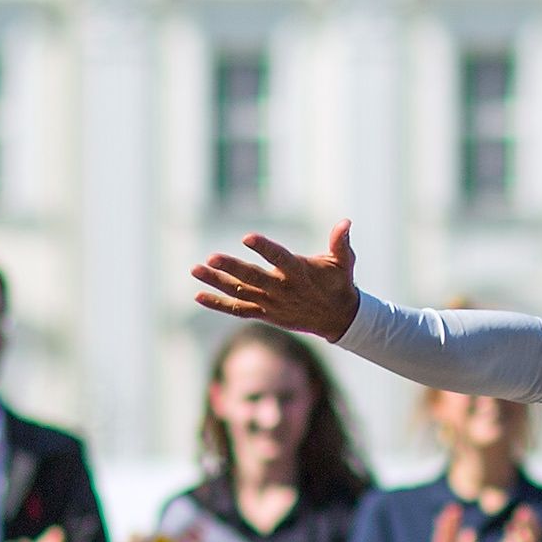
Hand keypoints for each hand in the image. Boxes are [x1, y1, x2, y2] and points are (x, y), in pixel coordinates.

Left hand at [192, 221, 359, 342]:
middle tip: (211, 257)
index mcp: (300, 273)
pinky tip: (198, 295)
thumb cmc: (339, 283)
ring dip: (216, 282)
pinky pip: (238, 310)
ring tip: (195, 269)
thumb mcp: (344, 262)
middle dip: (231, 268)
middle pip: (253, 278)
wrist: (339, 319)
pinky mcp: (265, 313)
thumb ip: (341, 242)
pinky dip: (218, 304)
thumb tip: (346, 222)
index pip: (280, 258)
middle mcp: (282, 289)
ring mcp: (271, 303)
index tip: (248, 237)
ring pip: (240, 293)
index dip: (265, 248)